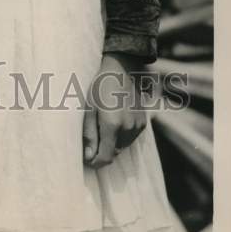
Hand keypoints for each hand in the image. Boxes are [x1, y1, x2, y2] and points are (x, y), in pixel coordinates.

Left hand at [82, 53, 146, 167]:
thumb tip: (89, 157)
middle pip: (114, 153)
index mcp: (113, 125)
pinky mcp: (144, 123)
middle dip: (102, 151)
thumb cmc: (99, 86)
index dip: (95, 162)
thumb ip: (89, 134)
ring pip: (122, 146)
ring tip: (102, 125)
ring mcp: (138, 126)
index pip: (105, 157)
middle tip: (90, 139)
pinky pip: (130, 137)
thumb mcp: (88, 108)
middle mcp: (128, 129)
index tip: (86, 159)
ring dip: (112, 143)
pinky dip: (121, 136)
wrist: (121, 70)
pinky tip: (113, 121)